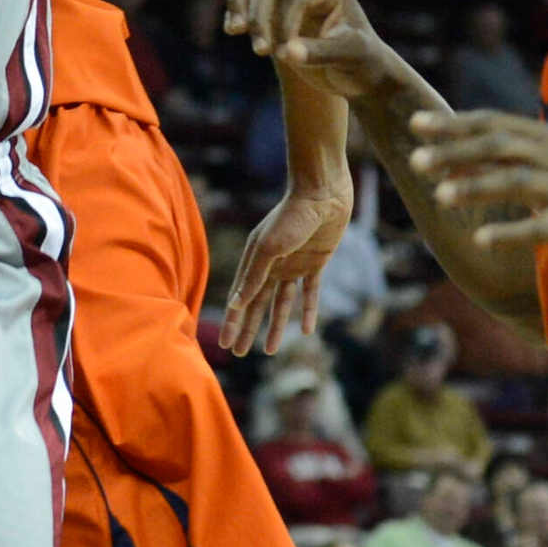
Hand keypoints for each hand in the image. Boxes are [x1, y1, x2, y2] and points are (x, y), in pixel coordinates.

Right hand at [222, 178, 352, 355]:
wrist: (323, 193)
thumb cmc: (291, 216)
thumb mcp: (269, 247)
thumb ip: (253, 276)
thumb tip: (235, 304)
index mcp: (254, 259)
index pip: (240, 298)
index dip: (232, 321)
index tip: (225, 344)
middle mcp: (271, 265)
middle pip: (257, 304)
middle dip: (247, 328)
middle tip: (239, 353)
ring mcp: (294, 265)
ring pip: (282, 303)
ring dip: (276, 326)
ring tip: (270, 350)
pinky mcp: (315, 263)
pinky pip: (310, 293)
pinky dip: (308, 311)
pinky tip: (307, 330)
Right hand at [224, 0, 403, 101]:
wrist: (361, 73)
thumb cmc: (361, 62)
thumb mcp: (347, 57)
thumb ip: (319, 53)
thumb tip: (286, 53)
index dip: (283, 23)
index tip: (282, 55)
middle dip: (260, 17)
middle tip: (262, 52)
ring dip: (244, 9)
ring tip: (236, 32)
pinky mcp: (278, 7)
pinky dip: (237, 6)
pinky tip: (232, 28)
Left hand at [406, 107, 547, 268]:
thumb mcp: (547, 161)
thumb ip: (505, 155)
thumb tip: (447, 153)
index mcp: (547, 137)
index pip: (494, 123)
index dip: (454, 123)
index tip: (415, 125)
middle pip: (500, 146)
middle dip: (456, 151)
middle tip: (417, 161)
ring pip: (517, 181)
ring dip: (476, 186)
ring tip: (440, 196)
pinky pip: (540, 228)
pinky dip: (509, 231)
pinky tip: (481, 239)